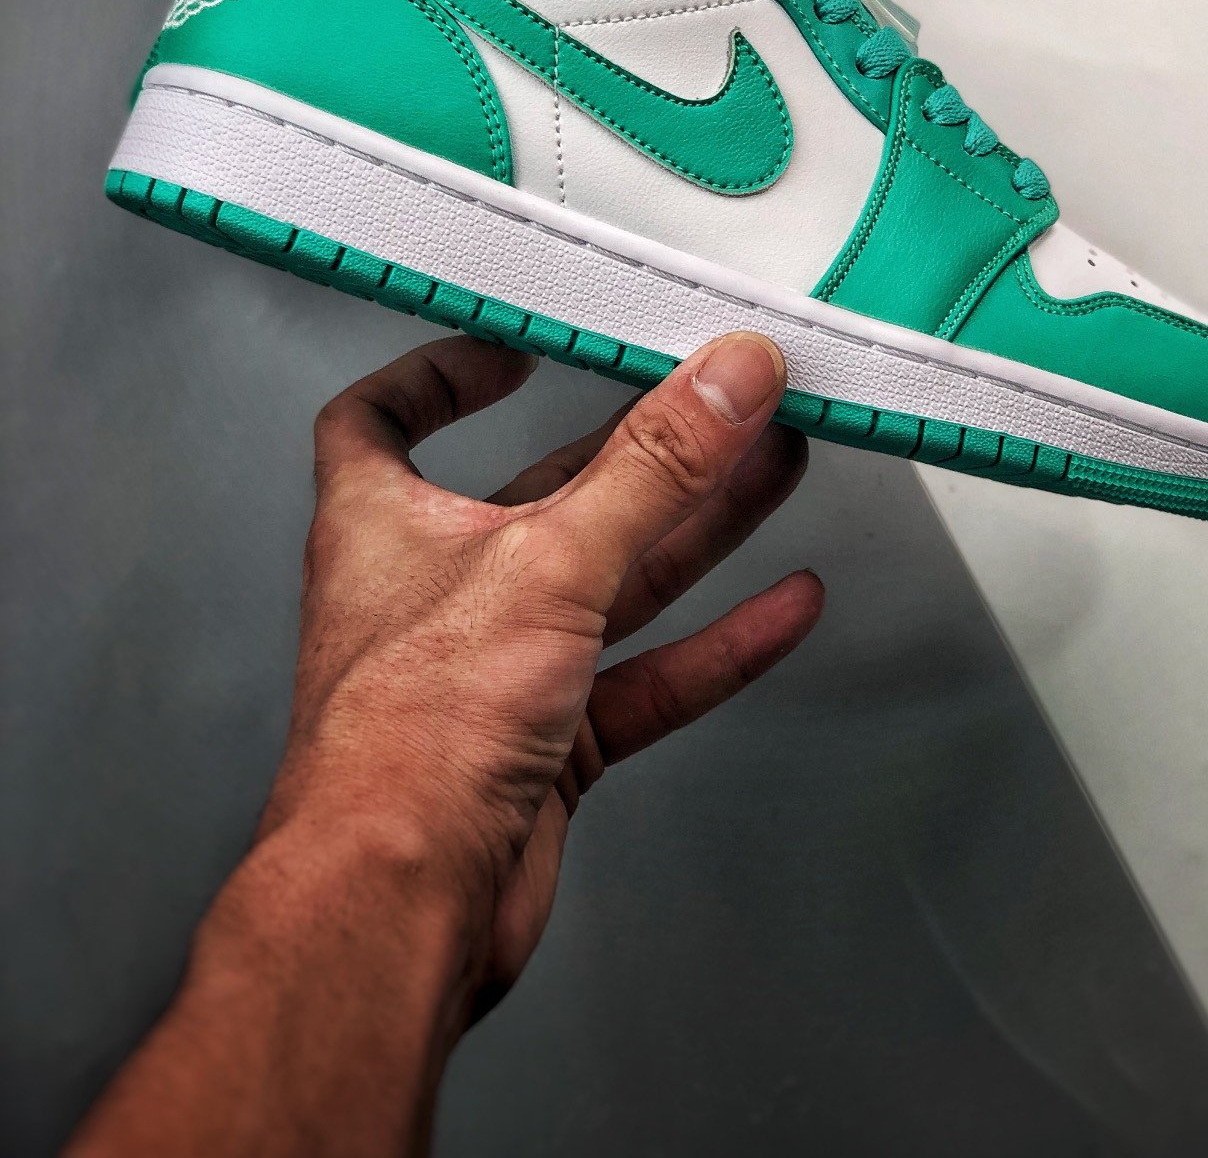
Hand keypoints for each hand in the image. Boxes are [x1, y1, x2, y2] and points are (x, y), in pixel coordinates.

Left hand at [261, 329, 821, 1014]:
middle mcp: (436, 590)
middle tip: (725, 404)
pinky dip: (715, 643)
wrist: (401, 908)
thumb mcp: (549, 561)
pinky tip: (779, 610)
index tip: (518, 343)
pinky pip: (645, 675)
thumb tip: (723, 378)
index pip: (383, 420)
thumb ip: (653, 468)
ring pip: (614, 580)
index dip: (439, 374)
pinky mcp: (548, 746)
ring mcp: (496, 671)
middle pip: (548, 493)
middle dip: (645, 450)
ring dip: (698, 528)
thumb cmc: (407, 741)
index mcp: (384, 523)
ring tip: (776, 470)